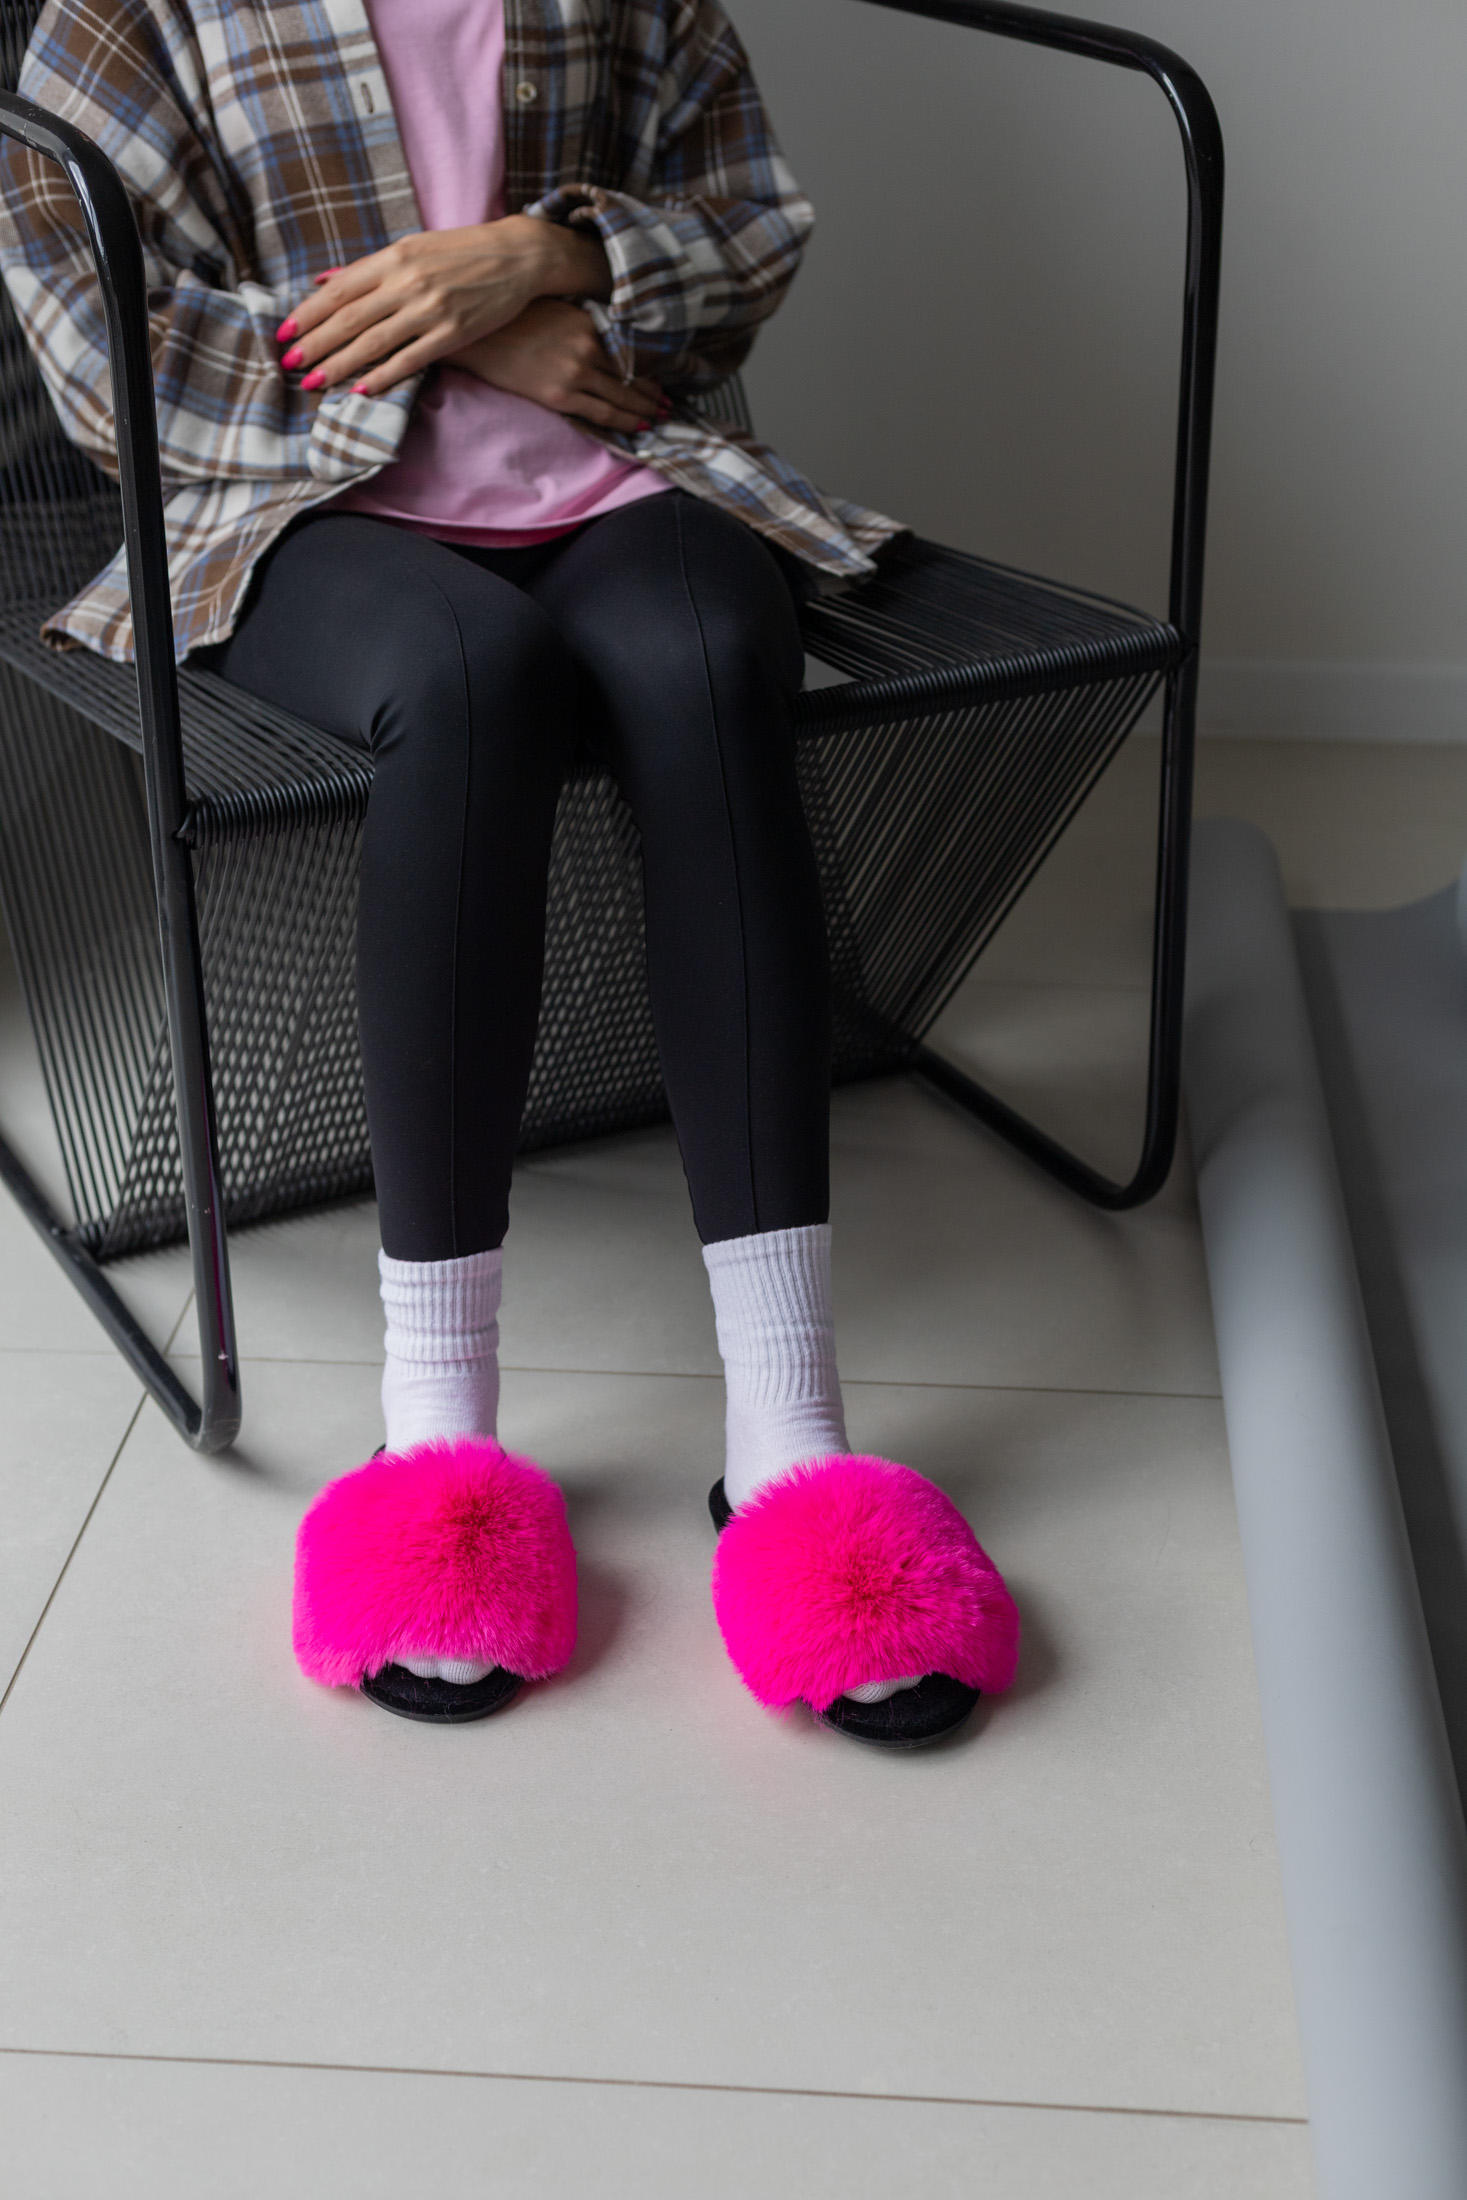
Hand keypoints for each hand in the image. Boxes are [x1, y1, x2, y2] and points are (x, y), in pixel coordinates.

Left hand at [275, 216, 610, 395]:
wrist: (516, 256)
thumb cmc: (460, 252)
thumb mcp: (411, 248)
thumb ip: (368, 268)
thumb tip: (323, 280)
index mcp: (393, 258)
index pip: (339, 289)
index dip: (308, 313)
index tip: (285, 333)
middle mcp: (407, 282)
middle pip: (349, 319)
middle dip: (315, 345)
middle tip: (290, 365)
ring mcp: (430, 309)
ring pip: (374, 343)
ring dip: (340, 366)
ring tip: (315, 383)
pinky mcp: (454, 333)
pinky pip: (410, 361)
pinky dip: (383, 377)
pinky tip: (362, 390)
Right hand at [454, 300, 664, 433]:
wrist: (477, 335)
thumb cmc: (512, 318)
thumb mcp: (556, 309)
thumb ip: (584, 323)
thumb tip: (605, 336)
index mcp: (588, 325)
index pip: (631, 352)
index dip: (651, 369)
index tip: (665, 379)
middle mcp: (587, 349)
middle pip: (632, 377)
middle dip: (654, 394)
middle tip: (671, 406)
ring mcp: (575, 374)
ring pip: (622, 398)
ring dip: (645, 410)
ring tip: (659, 418)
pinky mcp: (559, 396)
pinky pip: (601, 413)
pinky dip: (624, 421)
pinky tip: (638, 426)